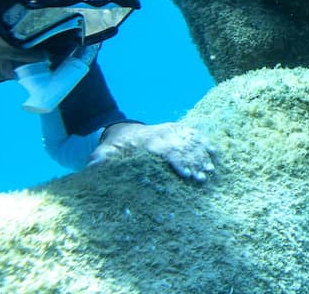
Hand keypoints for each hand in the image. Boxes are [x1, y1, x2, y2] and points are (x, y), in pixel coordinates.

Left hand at [88, 122, 216, 183]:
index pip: (166, 150)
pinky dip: (205, 142)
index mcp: (148, 140)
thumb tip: (93, 167)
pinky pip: (195, 134)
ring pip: (191, 141)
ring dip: (201, 155)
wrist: (124, 130)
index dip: (177, 162)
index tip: (185, 175)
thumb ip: (101, 159)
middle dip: (193, 162)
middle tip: (201, 178)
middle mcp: (163, 133)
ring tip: (209, 170)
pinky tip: (215, 154)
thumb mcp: (105, 151)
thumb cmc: (117, 146)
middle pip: (182, 147)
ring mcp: (172, 130)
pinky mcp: (179, 129)